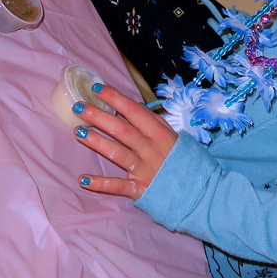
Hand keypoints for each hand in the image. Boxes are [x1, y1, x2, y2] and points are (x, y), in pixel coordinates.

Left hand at [72, 84, 177, 198]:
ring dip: (97, 143)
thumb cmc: (180, 159)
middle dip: (100, 117)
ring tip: (78, 132)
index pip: (134, 111)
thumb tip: (134, 105)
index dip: (115, 99)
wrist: (197, 189)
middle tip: (79, 107)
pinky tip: (83, 179)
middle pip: (122, 130)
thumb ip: (152, 121)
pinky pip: (117, 186)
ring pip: (117, 153)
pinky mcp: (139, 189)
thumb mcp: (171, 135)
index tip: (97, 88)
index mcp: (158, 133)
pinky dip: (100, 184)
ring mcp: (144, 169)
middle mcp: (150, 149)